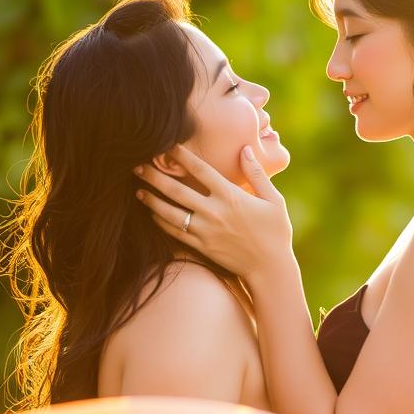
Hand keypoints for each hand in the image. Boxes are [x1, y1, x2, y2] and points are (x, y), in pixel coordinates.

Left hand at [134, 143, 292, 278]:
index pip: (200, 169)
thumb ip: (257, 174)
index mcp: (230, 196)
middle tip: (138, 166)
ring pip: (169, 212)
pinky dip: (160, 222)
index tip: (166, 145)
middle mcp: (213, 212)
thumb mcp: (273, 200)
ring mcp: (205, 231)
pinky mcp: (201, 246)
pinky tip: (152, 213)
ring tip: (138, 190)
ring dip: (151, 200)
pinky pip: (175, 232)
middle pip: (176, 190)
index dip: (180, 156)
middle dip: (154, 176)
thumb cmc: (276, 232)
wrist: (270, 268)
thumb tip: (244, 149)